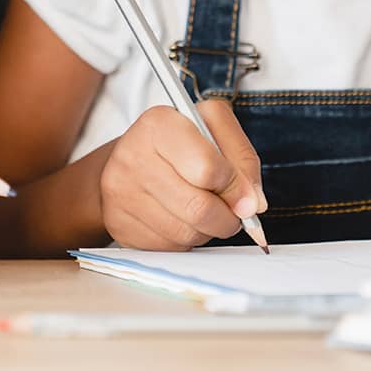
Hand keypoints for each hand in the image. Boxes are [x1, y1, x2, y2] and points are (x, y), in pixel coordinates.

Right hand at [99, 99, 266, 250]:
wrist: (129, 156)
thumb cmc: (179, 142)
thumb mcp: (215, 129)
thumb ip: (242, 159)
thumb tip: (252, 204)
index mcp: (159, 123)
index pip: (209, 169)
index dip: (236, 188)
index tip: (246, 196)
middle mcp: (132, 155)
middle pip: (199, 208)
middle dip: (227, 218)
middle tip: (232, 212)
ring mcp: (121, 192)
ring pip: (185, 233)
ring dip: (207, 230)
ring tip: (204, 210)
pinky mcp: (118, 223)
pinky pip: (168, 248)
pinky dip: (185, 240)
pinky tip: (181, 219)